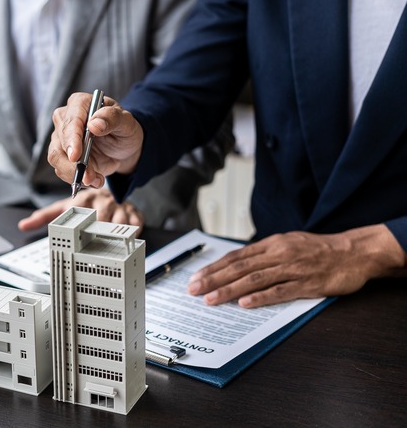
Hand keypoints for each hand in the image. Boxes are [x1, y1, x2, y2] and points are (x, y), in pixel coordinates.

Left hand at [17, 188, 143, 234]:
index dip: (83, 222)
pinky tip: (128, 236)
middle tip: (98, 241)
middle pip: (103, 218)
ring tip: (113, 242)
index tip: (81, 232)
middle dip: (101, 230)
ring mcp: (118, 206)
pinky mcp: (133, 211)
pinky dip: (133, 231)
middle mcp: (102, 201)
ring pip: (121, 221)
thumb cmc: (85, 203)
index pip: (82, 211)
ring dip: (117, 232)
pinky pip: (137, 223)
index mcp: (84, 199)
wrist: (110, 192)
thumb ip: (44, 217)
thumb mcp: (64, 207)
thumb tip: (23, 225)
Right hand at [47, 92, 144, 187]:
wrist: (122, 147)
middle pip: (60, 142)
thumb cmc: (124, 130)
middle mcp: (65, 118)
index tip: (75, 156)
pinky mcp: (62, 155)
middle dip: (74, 163)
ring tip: (95, 180)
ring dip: (74, 174)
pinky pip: (61, 169)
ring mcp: (61, 138)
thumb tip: (94, 124)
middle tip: (90, 177)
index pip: (71, 121)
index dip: (72, 139)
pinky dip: (76, 179)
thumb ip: (112, 119)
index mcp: (80, 103)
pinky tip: (93, 179)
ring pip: (56, 158)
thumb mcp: (126, 122)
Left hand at [187, 225, 406, 307]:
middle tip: (194, 290)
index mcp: (272, 244)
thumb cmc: (319, 250)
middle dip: (213, 280)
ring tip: (211, 300)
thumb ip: (264, 254)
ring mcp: (293, 269)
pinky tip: (245, 304)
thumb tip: (237, 264)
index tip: (196, 278)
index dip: (214, 268)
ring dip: (230, 290)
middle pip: (239, 268)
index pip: (236, 257)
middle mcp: (279, 254)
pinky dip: (261, 298)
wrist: (354, 252)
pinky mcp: (307, 284)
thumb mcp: (288, 243)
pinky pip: (280, 291)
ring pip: (255, 280)